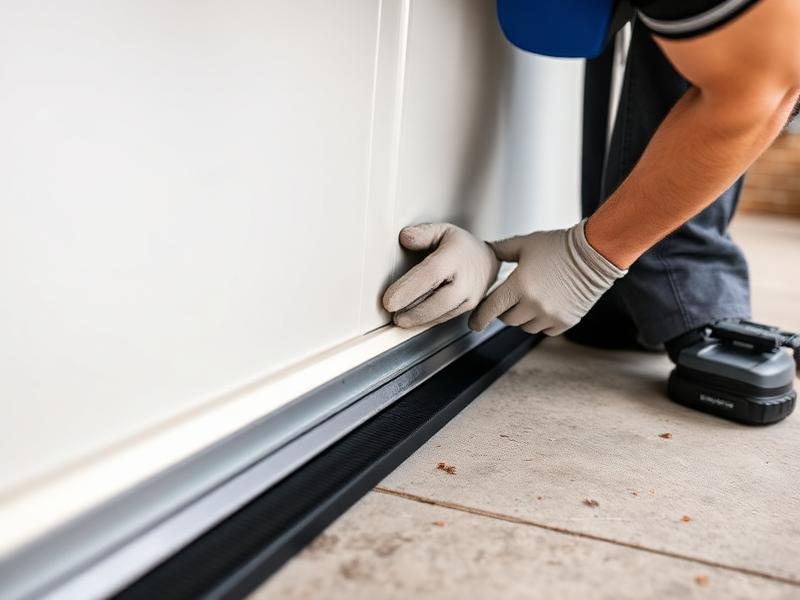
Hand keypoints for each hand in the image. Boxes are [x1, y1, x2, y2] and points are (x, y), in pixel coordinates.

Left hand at [383, 223, 499, 327]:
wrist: (487, 261)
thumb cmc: (461, 246)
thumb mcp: (442, 231)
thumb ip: (423, 234)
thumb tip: (405, 238)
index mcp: (455, 256)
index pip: (431, 274)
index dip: (409, 288)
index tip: (389, 300)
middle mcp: (465, 279)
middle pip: (439, 301)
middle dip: (414, 312)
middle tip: (394, 316)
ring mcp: (469, 296)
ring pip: (442, 313)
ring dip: (419, 320)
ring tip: (401, 319)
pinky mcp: (468, 308)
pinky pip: (446, 317)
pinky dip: (428, 321)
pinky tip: (413, 320)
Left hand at [468, 220, 626, 335]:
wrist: (594, 254)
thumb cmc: (560, 246)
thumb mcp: (525, 244)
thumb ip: (501, 249)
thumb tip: (485, 249)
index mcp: (519, 285)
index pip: (491, 309)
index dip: (479, 318)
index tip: (474, 323)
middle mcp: (533, 304)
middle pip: (507, 319)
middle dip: (504, 311)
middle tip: (509, 299)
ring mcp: (550, 315)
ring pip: (525, 327)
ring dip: (522, 317)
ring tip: (530, 300)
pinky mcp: (565, 321)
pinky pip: (544, 330)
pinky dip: (541, 322)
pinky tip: (545, 305)